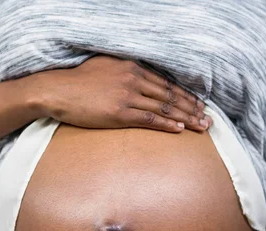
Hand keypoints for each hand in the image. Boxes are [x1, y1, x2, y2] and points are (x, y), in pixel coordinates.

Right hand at [36, 55, 212, 132]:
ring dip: (186, 117)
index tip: (198, 103)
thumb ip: (124, 70)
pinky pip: (150, 119)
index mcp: (132, 66)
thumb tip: (137, 75)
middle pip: (170, 94)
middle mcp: (134, 78)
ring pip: (164, 107)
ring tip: (201, 126)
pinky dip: (167, 124)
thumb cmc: (78, 81)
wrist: (58, 90)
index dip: (185, 94)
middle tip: (208, 118)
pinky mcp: (120, 112)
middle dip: (192, 107)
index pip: (166, 82)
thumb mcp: (104, 66)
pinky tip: (180, 129)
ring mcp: (128, 95)